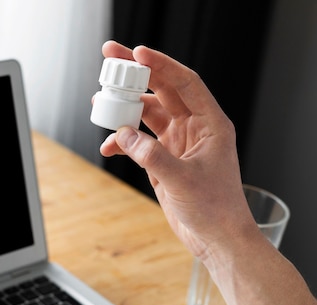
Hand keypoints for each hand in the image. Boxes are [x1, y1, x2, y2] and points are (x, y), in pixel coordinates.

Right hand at [98, 41, 258, 259]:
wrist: (216, 238)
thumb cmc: (215, 208)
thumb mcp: (182, 180)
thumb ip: (151, 156)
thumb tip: (123, 135)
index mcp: (210, 123)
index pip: (185, 82)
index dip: (161, 64)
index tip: (136, 53)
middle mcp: (193, 128)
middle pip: (162, 91)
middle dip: (136, 76)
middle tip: (111, 60)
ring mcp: (177, 143)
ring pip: (146, 115)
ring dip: (124, 110)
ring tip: (101, 103)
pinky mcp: (163, 161)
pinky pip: (138, 142)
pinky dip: (122, 142)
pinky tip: (109, 147)